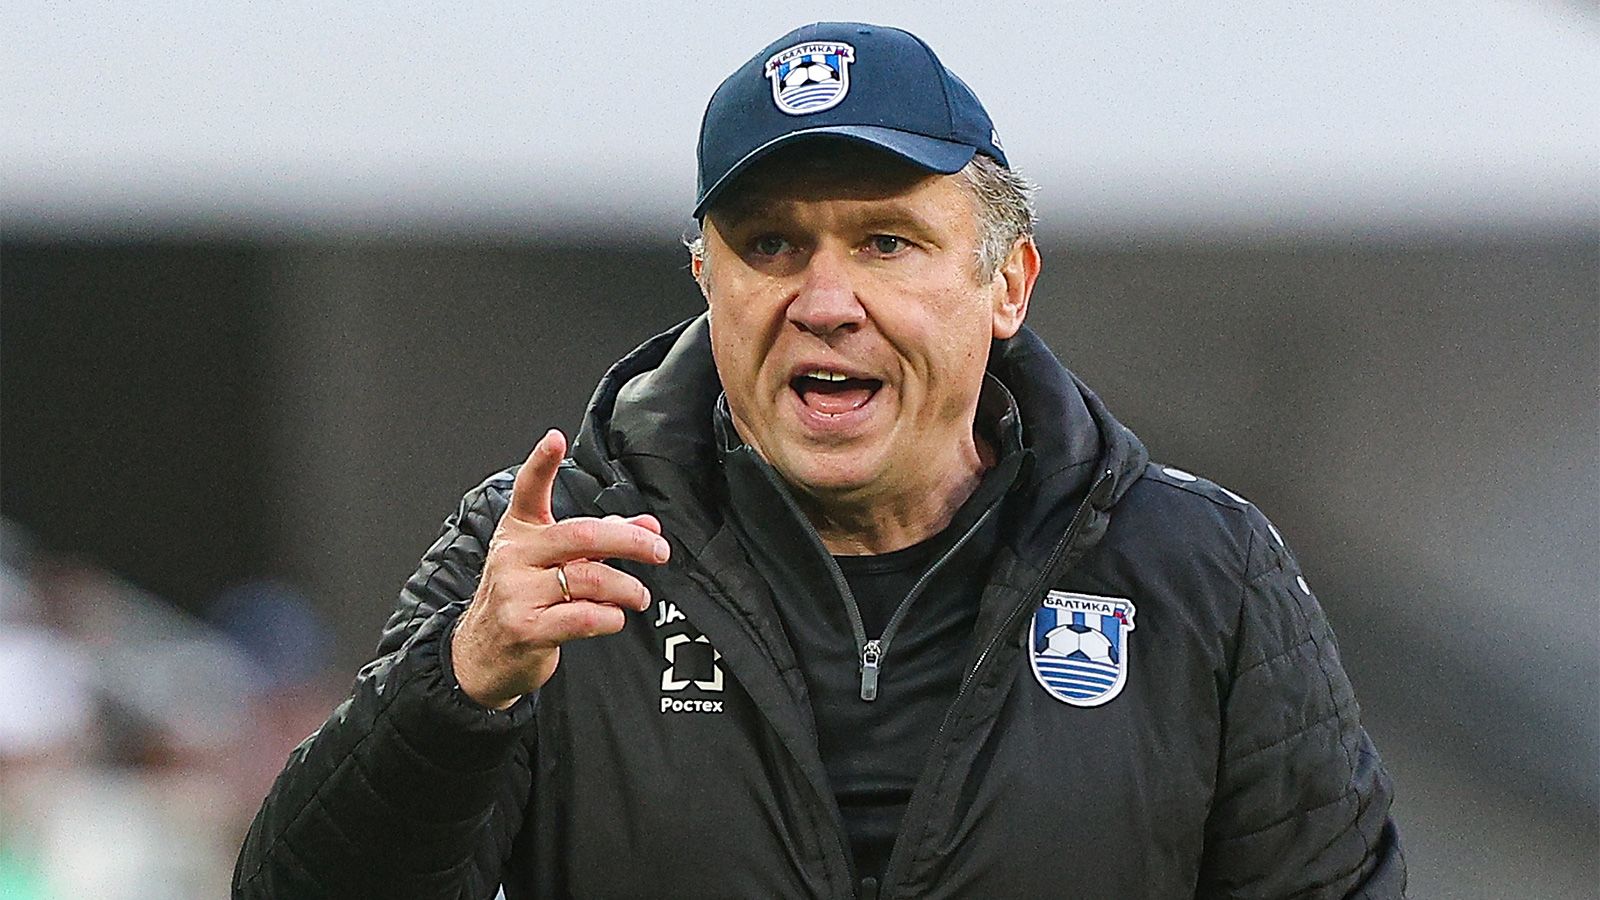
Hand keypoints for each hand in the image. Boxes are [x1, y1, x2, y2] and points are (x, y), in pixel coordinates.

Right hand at [451, 429, 668, 708]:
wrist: (481, 656)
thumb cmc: (523, 601)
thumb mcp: (551, 564)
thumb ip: (598, 542)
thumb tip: (648, 527)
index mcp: (519, 532)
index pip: (528, 490)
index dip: (541, 463)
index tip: (555, 439)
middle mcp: (514, 556)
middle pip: (582, 535)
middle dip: (630, 540)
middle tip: (659, 551)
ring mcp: (517, 592)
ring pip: (591, 578)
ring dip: (627, 587)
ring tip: (639, 595)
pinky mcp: (527, 628)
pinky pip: (585, 616)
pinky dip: (611, 617)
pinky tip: (614, 617)